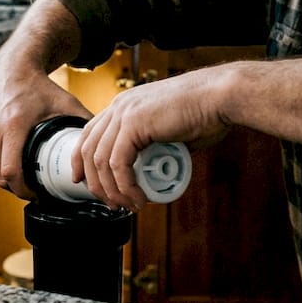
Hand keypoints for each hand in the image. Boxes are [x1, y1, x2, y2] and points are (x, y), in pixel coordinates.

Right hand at [0, 53, 88, 200]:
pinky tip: (10, 168)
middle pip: (0, 177)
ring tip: (23, 182)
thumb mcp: (65, 103)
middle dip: (16, 189)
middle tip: (34, 191)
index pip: (11, 172)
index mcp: (13, 125)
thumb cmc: (39, 86)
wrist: (12, 68)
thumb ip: (84, 123)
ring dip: (5, 181)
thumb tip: (101, 146)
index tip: (37, 194)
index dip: (23, 190)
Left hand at [74, 67, 229, 210]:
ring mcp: (124, 113)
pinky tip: (138, 197)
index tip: (85, 183)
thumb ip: (158, 147)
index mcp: (124, 106)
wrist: (220, 97)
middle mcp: (119, 107)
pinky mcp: (134, 123)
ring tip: (130, 205)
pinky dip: (125, 186)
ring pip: (101, 161)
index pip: (89, 135)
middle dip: (95, 183)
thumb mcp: (171, 132)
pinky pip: (118, 163)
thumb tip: (156, 169)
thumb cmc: (205, 112)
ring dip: (113, 190)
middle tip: (112, 204)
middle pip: (87, 150)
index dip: (81, 162)